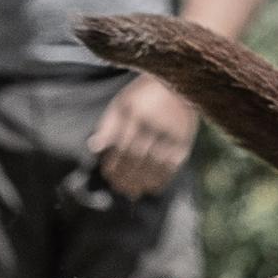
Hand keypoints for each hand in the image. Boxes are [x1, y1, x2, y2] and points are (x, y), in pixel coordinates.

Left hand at [88, 75, 197, 196]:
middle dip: (126, 177)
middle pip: (137, 159)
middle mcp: (153, 125)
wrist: (179, 86)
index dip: (114, 165)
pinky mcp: (184, 143)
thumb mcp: (123, 103)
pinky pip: (172, 167)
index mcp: (135, 114)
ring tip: (133, 192)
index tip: (108, 175)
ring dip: (142, 183)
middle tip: (119, 188)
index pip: (121, 146)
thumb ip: (108, 125)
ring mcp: (171, 136)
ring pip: (154, 166)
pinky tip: (152, 187)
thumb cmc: (144, 96)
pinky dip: (161, 180)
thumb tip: (93, 147)